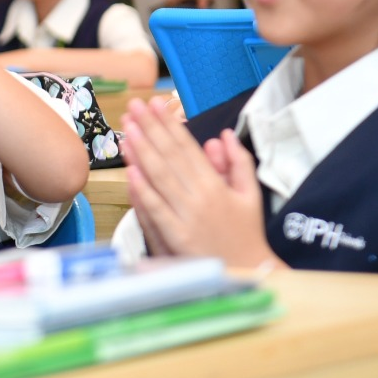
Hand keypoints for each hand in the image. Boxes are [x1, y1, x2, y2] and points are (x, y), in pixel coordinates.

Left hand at [120, 97, 272, 266]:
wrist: (247, 272)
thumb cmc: (245, 233)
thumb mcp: (250, 194)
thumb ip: (238, 163)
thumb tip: (222, 135)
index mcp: (216, 184)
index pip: (187, 148)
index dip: (169, 124)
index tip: (155, 104)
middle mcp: (201, 196)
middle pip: (170, 157)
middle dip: (150, 129)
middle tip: (134, 106)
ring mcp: (187, 216)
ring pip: (160, 178)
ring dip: (142, 152)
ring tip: (127, 128)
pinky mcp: (176, 237)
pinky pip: (157, 209)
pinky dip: (143, 190)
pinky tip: (131, 171)